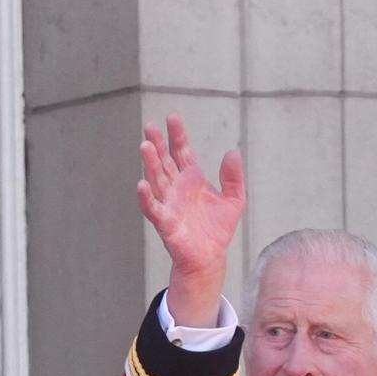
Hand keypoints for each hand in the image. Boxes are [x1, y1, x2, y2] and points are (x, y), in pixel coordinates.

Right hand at [136, 113, 244, 327]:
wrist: (210, 257)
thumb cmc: (217, 229)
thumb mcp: (234, 199)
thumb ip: (233, 176)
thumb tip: (232, 153)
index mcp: (191, 179)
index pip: (182, 152)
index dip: (177, 136)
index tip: (172, 118)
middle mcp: (176, 188)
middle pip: (164, 162)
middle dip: (157, 144)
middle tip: (150, 127)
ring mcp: (169, 204)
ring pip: (156, 180)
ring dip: (150, 164)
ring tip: (145, 147)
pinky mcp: (165, 222)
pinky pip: (153, 208)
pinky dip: (146, 198)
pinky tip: (141, 185)